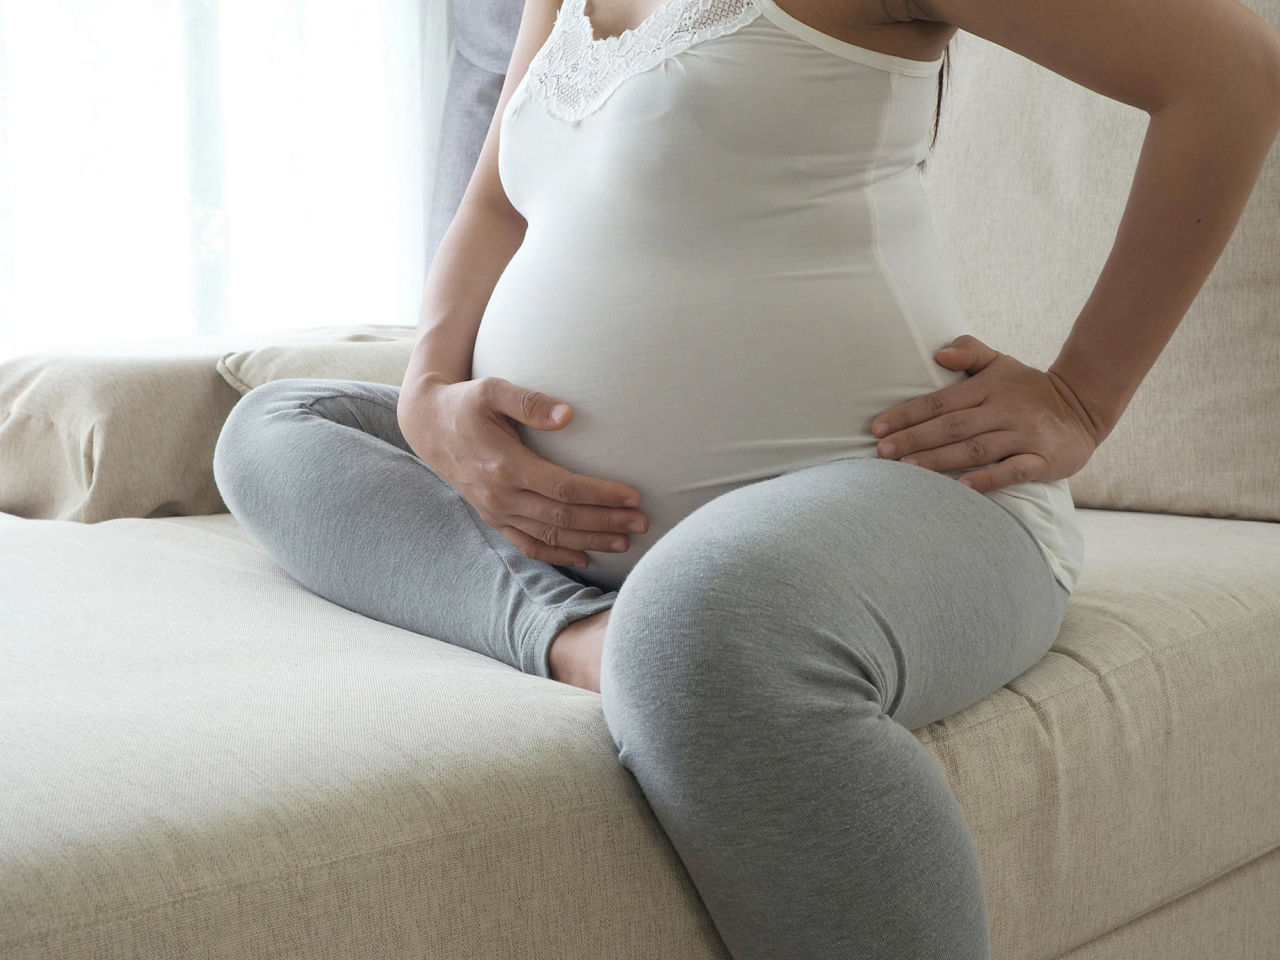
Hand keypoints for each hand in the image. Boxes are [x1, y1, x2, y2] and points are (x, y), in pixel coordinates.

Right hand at [396, 376, 647, 568]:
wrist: (428, 426)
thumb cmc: (465, 402)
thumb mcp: (492, 390)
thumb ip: (529, 401)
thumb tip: (569, 414)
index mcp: (505, 465)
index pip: (563, 487)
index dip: (600, 494)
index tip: (633, 496)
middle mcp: (500, 495)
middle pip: (563, 516)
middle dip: (605, 522)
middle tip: (642, 523)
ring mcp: (496, 510)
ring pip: (549, 534)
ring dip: (589, 541)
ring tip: (625, 542)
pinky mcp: (493, 517)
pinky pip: (527, 545)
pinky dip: (556, 554)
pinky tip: (584, 557)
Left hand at [868, 334, 1101, 493]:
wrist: (1084, 407)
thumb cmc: (1028, 388)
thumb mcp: (1001, 363)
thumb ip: (970, 352)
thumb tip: (938, 353)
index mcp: (988, 388)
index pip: (940, 402)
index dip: (907, 414)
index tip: (877, 428)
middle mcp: (1004, 410)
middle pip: (952, 426)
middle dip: (914, 439)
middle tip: (881, 453)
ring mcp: (1024, 436)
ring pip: (976, 449)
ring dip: (939, 460)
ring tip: (907, 470)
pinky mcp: (1043, 460)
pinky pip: (1013, 471)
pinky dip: (988, 479)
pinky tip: (961, 488)